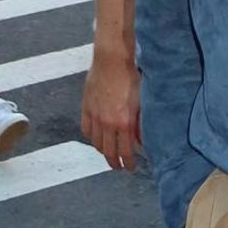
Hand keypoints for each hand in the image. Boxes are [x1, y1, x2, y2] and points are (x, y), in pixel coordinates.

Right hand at [80, 48, 140, 170]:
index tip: (130, 168)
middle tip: (118, 166)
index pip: (125, 152)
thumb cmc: (130, 76)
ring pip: (96, 143)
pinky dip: (91, 137)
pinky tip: (95, 137)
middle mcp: (108, 123)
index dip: (128, 163)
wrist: (112, 60)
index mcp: (124, 123)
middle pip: (108, 152)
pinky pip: (86, 129)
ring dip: (102, 151)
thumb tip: (140, 139)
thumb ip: (140, 123)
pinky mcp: (86, 107)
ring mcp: (95, 116)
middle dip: (114, 162)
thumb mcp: (142, 101)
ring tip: (108, 153)